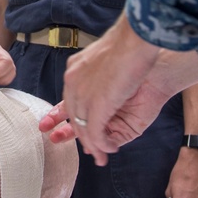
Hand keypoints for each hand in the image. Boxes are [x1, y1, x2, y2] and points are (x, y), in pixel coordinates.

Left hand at [53, 13, 197, 165]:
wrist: (137, 41)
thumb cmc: (129, 46)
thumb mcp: (105, 63)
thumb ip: (98, 78)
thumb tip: (102, 90)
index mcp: (75, 70)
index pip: (67, 99)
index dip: (67, 117)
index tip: (59, 129)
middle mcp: (74, 83)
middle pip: (73, 115)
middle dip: (79, 136)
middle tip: (88, 150)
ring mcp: (83, 95)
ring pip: (82, 127)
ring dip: (93, 144)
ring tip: (101, 156)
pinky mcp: (97, 106)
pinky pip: (95, 132)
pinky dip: (102, 144)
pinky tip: (108, 149)